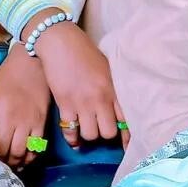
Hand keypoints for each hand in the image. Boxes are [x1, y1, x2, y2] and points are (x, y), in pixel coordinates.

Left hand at [0, 42, 50, 168]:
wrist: (31, 62)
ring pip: (20, 153)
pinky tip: (25, 157)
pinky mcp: (41, 121)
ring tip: (11, 162)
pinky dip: (30, 156)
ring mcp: (28, 121)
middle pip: (5, 151)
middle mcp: (12, 119)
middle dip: (1, 160)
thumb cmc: (7, 76)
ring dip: (15, 162)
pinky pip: (36, 147)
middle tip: (0, 162)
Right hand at [22, 10, 129, 149]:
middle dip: (104, 133)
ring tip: (85, 126)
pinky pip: (70, 131)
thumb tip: (116, 108)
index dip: (127, 136)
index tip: (125, 145)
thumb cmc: (83, 51)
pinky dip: (72, 138)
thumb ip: (112, 87)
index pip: (126, 119)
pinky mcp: (65, 104)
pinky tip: (73, 137)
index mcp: (113, 87)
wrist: (60, 41)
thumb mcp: (105, 67)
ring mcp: (82, 102)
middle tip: (99, 127)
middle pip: (108, 132)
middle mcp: (100, 98)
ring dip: (88, 134)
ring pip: (90, 135)